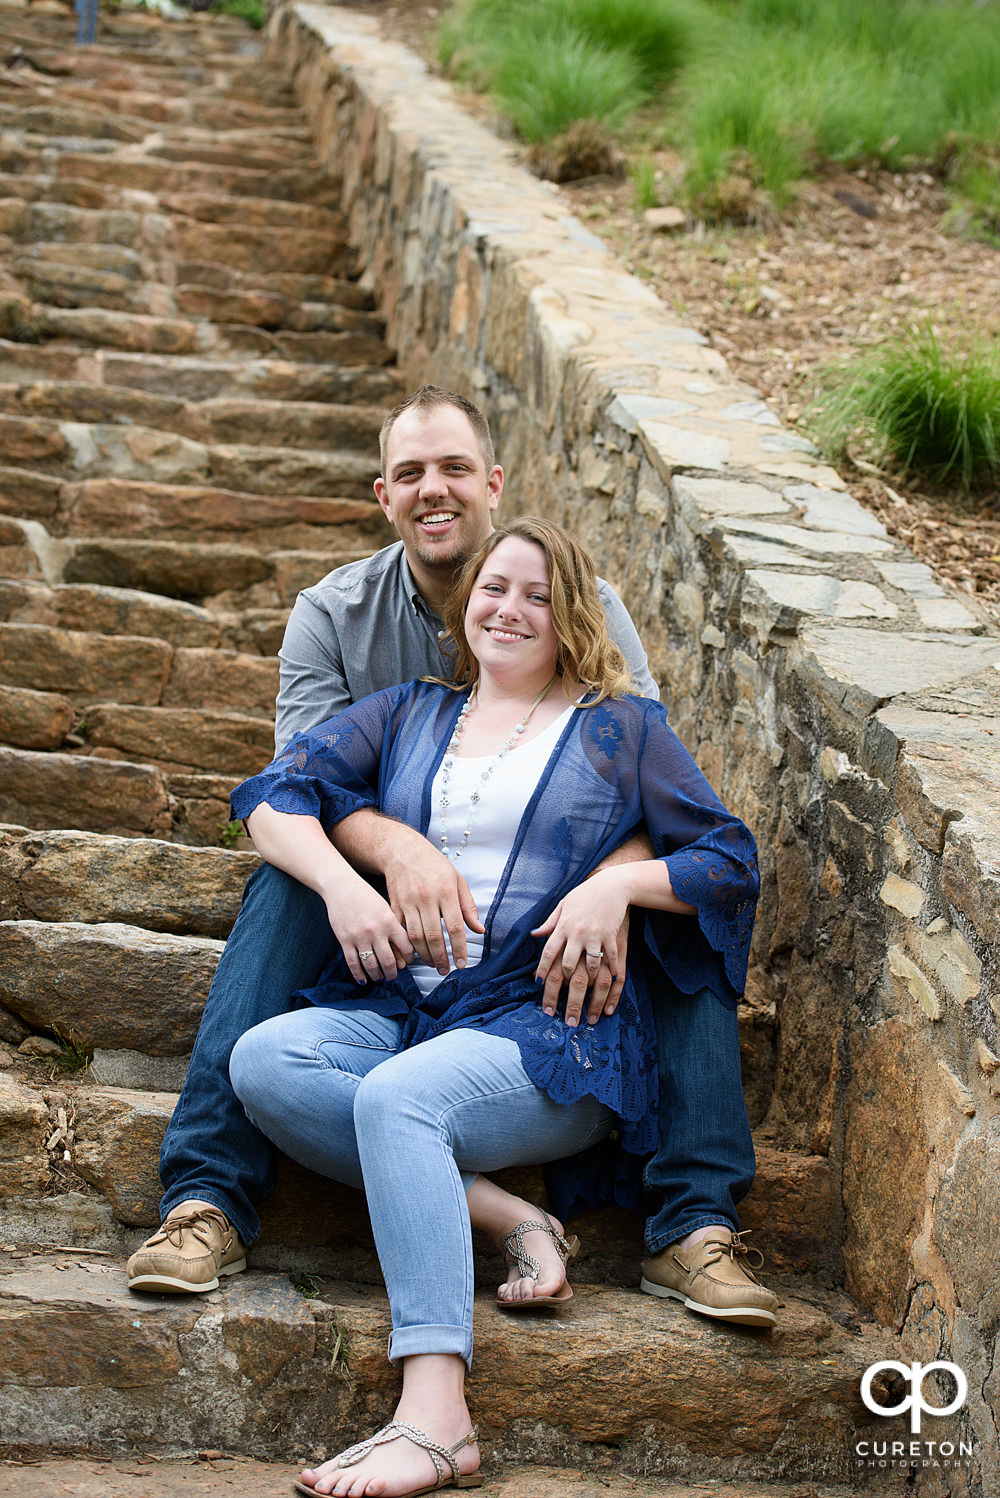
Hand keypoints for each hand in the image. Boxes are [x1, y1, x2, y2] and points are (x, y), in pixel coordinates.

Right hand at [325, 878, 413, 985]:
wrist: (341, 886)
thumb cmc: (365, 895)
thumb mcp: (385, 908)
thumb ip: (394, 927)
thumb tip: (400, 950)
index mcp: (389, 921)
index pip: (406, 947)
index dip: (409, 959)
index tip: (407, 963)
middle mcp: (376, 931)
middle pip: (389, 961)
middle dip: (392, 973)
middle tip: (392, 976)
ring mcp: (359, 937)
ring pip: (371, 965)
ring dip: (377, 975)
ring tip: (379, 977)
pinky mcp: (344, 940)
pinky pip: (353, 963)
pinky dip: (359, 974)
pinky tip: (363, 978)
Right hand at [383, 837, 483, 975]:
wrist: (402, 850)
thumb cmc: (433, 865)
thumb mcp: (457, 880)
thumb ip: (468, 906)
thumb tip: (479, 929)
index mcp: (446, 891)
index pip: (455, 926)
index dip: (459, 948)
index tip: (462, 963)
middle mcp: (426, 898)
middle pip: (433, 936)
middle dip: (441, 957)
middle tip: (446, 970)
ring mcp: (408, 902)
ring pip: (415, 937)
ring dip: (424, 955)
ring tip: (433, 964)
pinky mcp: (394, 905)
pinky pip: (399, 932)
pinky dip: (405, 946)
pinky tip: (413, 955)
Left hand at [532, 871, 629, 1026]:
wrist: (611, 884)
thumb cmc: (585, 894)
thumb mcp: (563, 905)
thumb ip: (550, 922)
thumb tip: (535, 934)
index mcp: (563, 926)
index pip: (548, 952)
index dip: (543, 971)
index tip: (540, 987)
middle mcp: (577, 933)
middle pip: (567, 966)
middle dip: (564, 990)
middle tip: (562, 1010)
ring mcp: (595, 935)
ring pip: (589, 966)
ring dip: (588, 988)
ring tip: (587, 1008)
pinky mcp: (611, 936)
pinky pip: (611, 959)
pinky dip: (611, 973)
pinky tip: (611, 987)